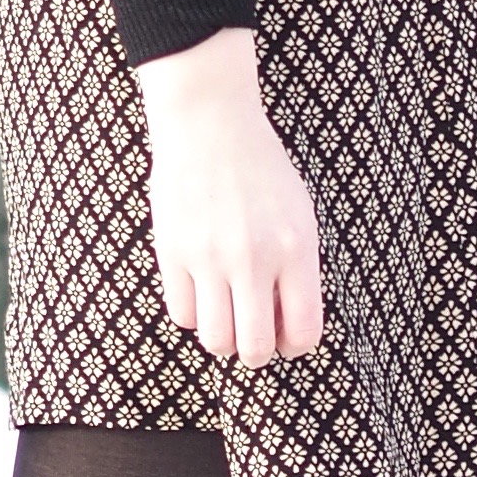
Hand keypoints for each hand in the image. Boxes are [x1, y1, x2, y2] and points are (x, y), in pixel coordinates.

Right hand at [136, 27, 325, 363]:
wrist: (210, 123)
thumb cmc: (261, 170)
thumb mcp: (298, 215)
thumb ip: (298, 270)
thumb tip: (283, 326)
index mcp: (296, 249)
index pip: (304, 331)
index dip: (295, 347)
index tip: (286, 338)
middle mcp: (254, 259)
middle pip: (255, 348)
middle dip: (256, 353)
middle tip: (252, 336)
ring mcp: (210, 257)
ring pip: (216, 339)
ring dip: (222, 338)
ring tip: (225, 315)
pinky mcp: (173, 252)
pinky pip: (182, 314)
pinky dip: (194, 314)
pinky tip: (200, 291)